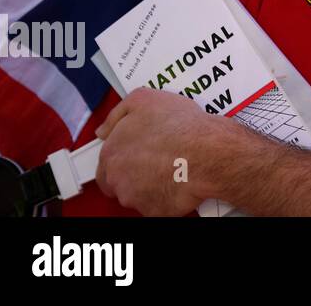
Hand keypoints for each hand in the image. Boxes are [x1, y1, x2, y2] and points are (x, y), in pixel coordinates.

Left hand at [94, 88, 240, 215]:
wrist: (206, 152)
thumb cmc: (180, 126)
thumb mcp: (144, 99)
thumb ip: (117, 113)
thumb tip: (104, 129)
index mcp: (112, 152)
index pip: (106, 163)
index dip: (123, 156)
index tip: (137, 152)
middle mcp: (118, 178)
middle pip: (118, 181)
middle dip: (134, 173)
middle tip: (156, 159)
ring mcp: (135, 198)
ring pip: (137, 195)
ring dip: (150, 185)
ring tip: (171, 167)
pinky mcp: (155, 211)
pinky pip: (157, 206)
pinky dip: (166, 196)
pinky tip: (178, 180)